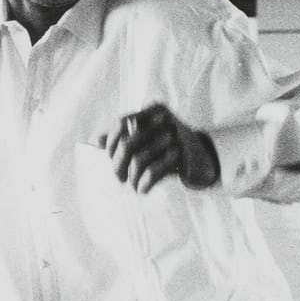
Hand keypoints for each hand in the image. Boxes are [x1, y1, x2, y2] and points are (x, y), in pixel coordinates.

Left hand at [100, 103, 219, 193]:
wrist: (204, 159)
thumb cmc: (169, 148)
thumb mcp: (147, 138)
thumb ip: (123, 137)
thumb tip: (95, 140)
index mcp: (153, 111)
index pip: (120, 124)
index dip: (111, 143)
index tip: (111, 159)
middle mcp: (163, 120)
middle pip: (127, 144)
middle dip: (119, 164)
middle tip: (120, 178)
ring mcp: (174, 137)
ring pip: (139, 160)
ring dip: (132, 178)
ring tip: (133, 185)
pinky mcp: (182, 156)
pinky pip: (153, 171)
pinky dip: (144, 183)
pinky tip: (142, 189)